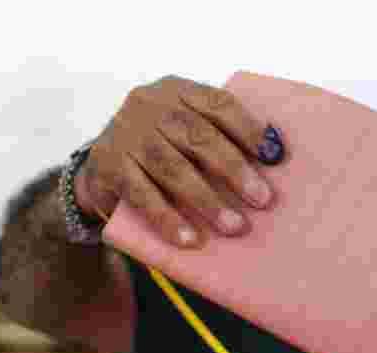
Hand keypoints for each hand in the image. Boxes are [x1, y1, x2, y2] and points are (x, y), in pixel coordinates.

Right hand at [74, 75, 285, 247]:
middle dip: (234, 169)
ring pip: (172, 168)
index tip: (275, 156)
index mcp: (176, 90)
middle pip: (198, 137)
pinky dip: (167, 219)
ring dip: (207, 200)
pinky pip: (142, 195)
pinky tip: (189, 239)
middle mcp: (149, 105)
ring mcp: (125, 134)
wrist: (101, 168)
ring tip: (234, 226)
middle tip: (262, 199)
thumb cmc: (160, 150)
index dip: (249, 129)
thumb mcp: (183, 133)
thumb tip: (272, 167)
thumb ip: (216, 139)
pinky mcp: (108, 166)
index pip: (218, 104)